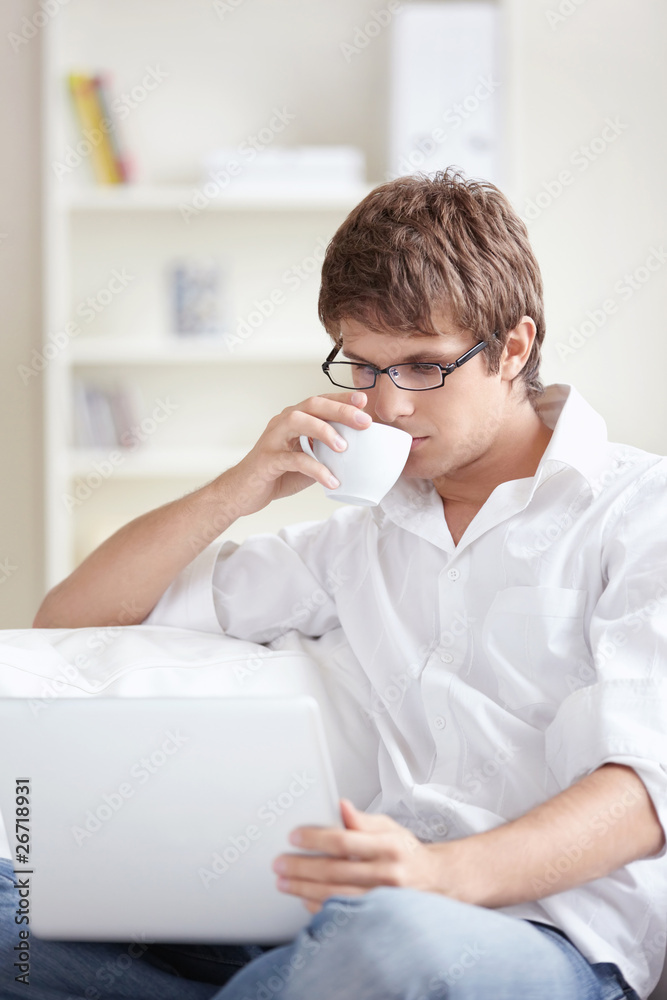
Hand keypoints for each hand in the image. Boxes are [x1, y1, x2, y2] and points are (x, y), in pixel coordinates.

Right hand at [222, 391, 371, 516]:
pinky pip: (293, 459)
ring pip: (298, 422)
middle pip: (312, 405)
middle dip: (340, 410)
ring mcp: (273, 439)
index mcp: (294, 420)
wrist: (243, 492)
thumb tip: (357, 455)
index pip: (320, 402)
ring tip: (344, 447)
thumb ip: (326, 454)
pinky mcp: (267, 459)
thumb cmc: (276, 474)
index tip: (364, 402)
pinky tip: (331, 480)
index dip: (341, 399)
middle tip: (364, 422)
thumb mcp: (308, 461)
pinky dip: (315, 468)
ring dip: (324, 431)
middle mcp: (283, 423)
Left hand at [272, 799, 437, 912]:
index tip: (294, 837)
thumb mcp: (389, 827)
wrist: (434, 881)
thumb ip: (362, 819)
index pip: (344, 840)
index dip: (316, 838)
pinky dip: (319, 908)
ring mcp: (383, 899)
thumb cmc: (406, 852)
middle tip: (279, 863)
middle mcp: (386, 873)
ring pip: (336, 895)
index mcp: (388, 846)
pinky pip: (343, 915)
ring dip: (304, 889)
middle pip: (335, 870)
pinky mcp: (379, 917)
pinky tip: (303, 898)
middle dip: (301, 867)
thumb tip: (341, 805)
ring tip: (284, 881)